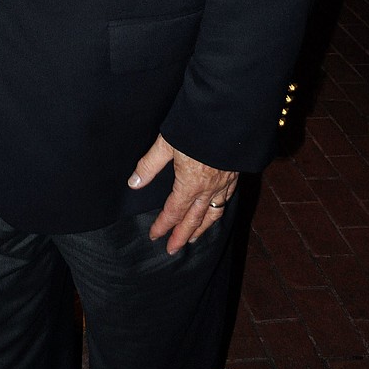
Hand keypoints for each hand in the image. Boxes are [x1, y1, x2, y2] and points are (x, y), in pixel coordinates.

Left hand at [128, 134, 237, 255]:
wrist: (227, 118)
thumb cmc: (195, 128)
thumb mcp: (166, 144)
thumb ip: (149, 165)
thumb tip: (134, 182)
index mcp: (190, 184)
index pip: (174, 211)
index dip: (163, 225)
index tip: (155, 235)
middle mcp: (208, 189)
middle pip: (194, 220)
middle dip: (182, 236)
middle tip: (172, 250)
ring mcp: (224, 184)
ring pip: (212, 214)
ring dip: (201, 228)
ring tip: (193, 238)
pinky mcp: (233, 176)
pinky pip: (225, 201)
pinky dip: (218, 211)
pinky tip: (215, 212)